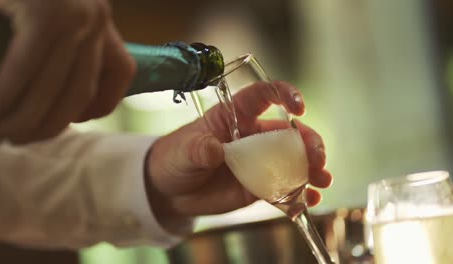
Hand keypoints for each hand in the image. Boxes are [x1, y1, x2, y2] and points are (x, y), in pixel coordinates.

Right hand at [0, 0, 135, 143]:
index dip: (96, 106)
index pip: (118, 73)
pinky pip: (28, 71)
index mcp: (97, 18)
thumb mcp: (43, 23)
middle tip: (13, 138)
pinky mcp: (45, 9)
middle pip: (82, 92)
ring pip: (58, 89)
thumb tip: (53, 99)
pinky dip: (4, 96)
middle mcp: (94, 15)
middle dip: (47, 126)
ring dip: (22, 119)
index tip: (65, 121)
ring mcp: (74, 12)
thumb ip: (57, 54)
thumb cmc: (10, 2)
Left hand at [145, 81, 332, 233]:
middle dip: (309, 142)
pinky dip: (299, 195)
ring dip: (312, 168)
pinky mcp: (259, 186)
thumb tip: (216, 150)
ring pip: (294, 160)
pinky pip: (284, 188)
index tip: (299, 108)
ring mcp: (259, 162)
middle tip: (317, 158)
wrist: (171, 191)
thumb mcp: (183, 151)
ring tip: (323, 180)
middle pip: (289, 132)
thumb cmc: (176, 159)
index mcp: (235, 116)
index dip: (284, 95)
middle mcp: (253, 136)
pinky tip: (309, 201)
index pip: (263, 95)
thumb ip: (199, 149)